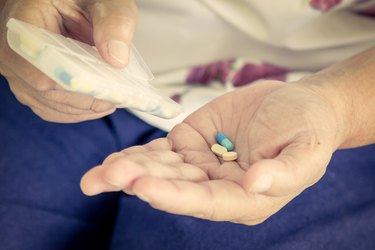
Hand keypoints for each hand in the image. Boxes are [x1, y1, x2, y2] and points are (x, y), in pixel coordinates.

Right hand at [0, 0, 136, 121]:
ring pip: (48, 105)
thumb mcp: (104, 1)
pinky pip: (49, 107)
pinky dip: (75, 111)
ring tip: (110, 102)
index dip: (73, 85)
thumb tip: (117, 60)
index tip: (104, 93)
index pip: (41, 66)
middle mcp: (14, 50)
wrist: (68, 3)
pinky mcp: (28, 83)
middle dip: (86, 102)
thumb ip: (113, 23)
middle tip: (116, 100)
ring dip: (83, 109)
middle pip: (46, 92)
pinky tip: (96, 104)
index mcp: (24, 23)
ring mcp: (18, 70)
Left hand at [80, 80, 343, 224]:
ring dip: (132, 168)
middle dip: (141, 181)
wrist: (297, 103)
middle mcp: (218, 185)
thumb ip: (284, 172)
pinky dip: (140, 153)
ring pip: (162, 170)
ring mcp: (201, 164)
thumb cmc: (308, 128)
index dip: (173, 196)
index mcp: (245, 198)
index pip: (205, 201)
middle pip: (174, 187)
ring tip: (99, 172)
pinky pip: (162, 151)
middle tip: (109, 175)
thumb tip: (252, 183)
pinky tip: (118, 157)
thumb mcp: (307, 150)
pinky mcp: (191, 141)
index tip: (141, 186)